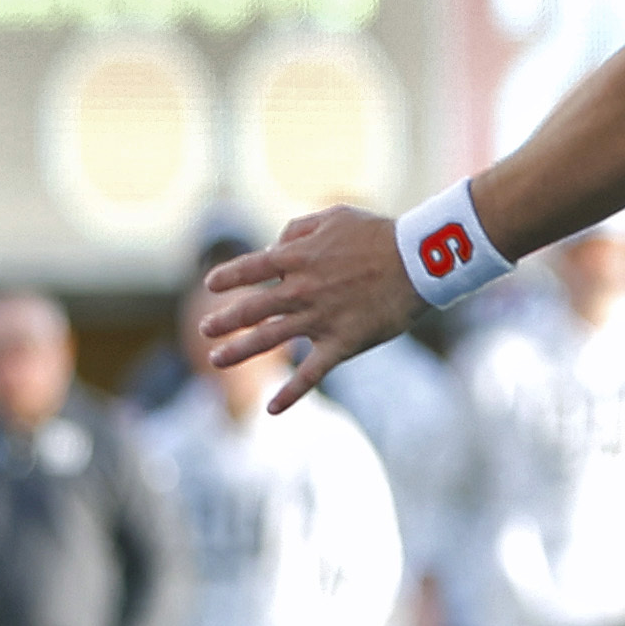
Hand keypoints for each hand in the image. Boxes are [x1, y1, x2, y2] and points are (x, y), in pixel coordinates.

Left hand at [201, 209, 417, 410]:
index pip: (248, 269)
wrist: (419, 261)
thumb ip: (298, 229)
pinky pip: (310, 374)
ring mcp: (318, 320)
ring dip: (238, 352)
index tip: (211, 285)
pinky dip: (290, 393)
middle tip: (204, 329)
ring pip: (267, 340)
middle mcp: (300, 292)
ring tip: (216, 360)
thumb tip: (273, 247)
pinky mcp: (341, 344)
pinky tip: (272, 409)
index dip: (227, 277)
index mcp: (296, 258)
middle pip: (249, 310)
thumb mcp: (335, 216)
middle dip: (222, 321)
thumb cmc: (380, 234)